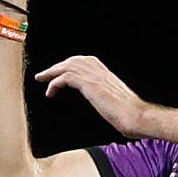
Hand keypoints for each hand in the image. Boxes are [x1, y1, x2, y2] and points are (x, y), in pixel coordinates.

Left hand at [35, 56, 149, 138]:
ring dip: (52, 72)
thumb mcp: (117, 102)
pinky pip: (66, 77)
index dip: (70, 64)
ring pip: (67, 66)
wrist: (136, 116)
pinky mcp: (90, 84)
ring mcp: (95, 76)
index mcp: (107, 75)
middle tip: (44, 74)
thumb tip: (107, 105)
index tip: (60, 71)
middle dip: (57, 66)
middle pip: (73, 61)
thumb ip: (108, 99)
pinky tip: (50, 92)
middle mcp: (101, 72)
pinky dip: (55, 83)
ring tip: (41, 79)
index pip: (85, 61)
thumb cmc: (131, 114)